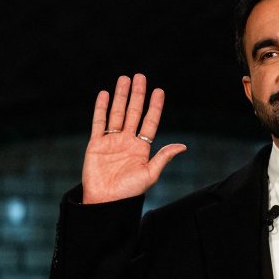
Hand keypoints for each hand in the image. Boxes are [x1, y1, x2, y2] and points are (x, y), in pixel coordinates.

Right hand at [82, 74, 186, 203]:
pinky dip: (101, 108)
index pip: (150, 122)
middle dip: (137, 95)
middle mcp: (127, 142)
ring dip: (121, 96)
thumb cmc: (128, 193)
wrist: (105, 202)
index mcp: (142, 148)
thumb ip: (163, 157)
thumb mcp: (150, 175)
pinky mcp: (95, 144)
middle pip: (133, 113)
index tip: (159, 91)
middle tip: (140, 76)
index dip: (154, 106)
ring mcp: (111, 142)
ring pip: (117, 113)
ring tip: (124, 79)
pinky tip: (104, 94)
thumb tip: (183, 146)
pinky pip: (99, 122)